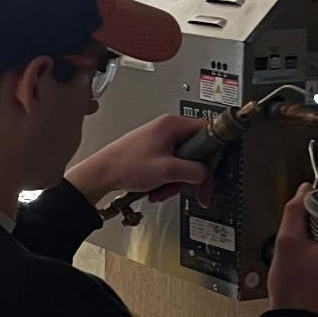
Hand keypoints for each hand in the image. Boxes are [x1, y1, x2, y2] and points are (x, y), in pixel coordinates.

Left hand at [66, 115, 214, 207]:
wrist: (101, 174)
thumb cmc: (125, 166)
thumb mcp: (167, 170)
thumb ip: (194, 171)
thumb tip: (206, 174)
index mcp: (173, 125)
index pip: (210, 132)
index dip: (215, 154)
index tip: (216, 169)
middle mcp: (168, 129)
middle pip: (198, 152)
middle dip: (193, 176)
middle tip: (197, 191)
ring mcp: (162, 141)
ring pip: (185, 163)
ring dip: (177, 182)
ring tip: (163, 189)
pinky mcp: (156, 153)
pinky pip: (173, 167)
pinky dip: (168, 181)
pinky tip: (157, 189)